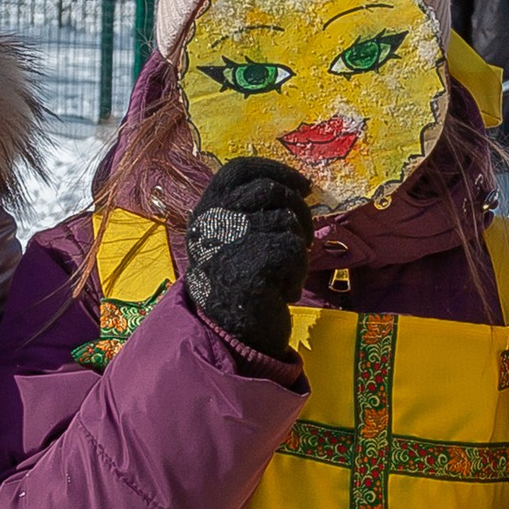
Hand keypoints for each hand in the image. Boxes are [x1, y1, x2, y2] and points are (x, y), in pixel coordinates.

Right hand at [182, 158, 313, 357]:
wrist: (229, 338)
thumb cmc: (236, 289)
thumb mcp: (231, 242)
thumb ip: (250, 213)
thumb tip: (298, 187)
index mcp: (205, 211)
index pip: (239, 170)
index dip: (275, 170)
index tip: (302, 185)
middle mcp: (212, 220)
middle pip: (272, 191)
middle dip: (300, 212)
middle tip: (303, 240)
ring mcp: (230, 239)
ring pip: (288, 221)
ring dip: (297, 251)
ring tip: (282, 276)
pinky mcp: (253, 259)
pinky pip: (295, 249)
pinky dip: (297, 274)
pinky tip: (281, 292)